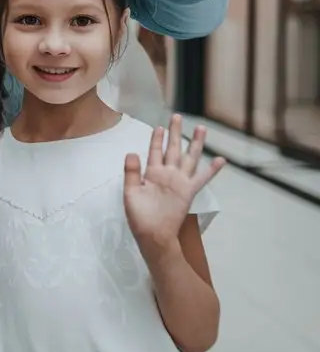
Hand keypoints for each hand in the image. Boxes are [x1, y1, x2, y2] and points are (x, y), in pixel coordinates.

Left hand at [124, 115, 223, 259]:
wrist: (153, 235)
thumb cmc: (139, 217)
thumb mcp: (130, 192)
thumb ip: (132, 172)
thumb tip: (131, 152)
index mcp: (151, 173)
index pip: (154, 151)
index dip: (156, 139)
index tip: (158, 126)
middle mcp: (167, 174)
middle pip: (172, 148)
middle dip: (175, 132)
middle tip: (177, 116)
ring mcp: (179, 182)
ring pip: (189, 157)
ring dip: (195, 143)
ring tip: (201, 128)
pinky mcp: (188, 191)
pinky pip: (202, 177)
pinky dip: (212, 169)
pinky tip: (220, 159)